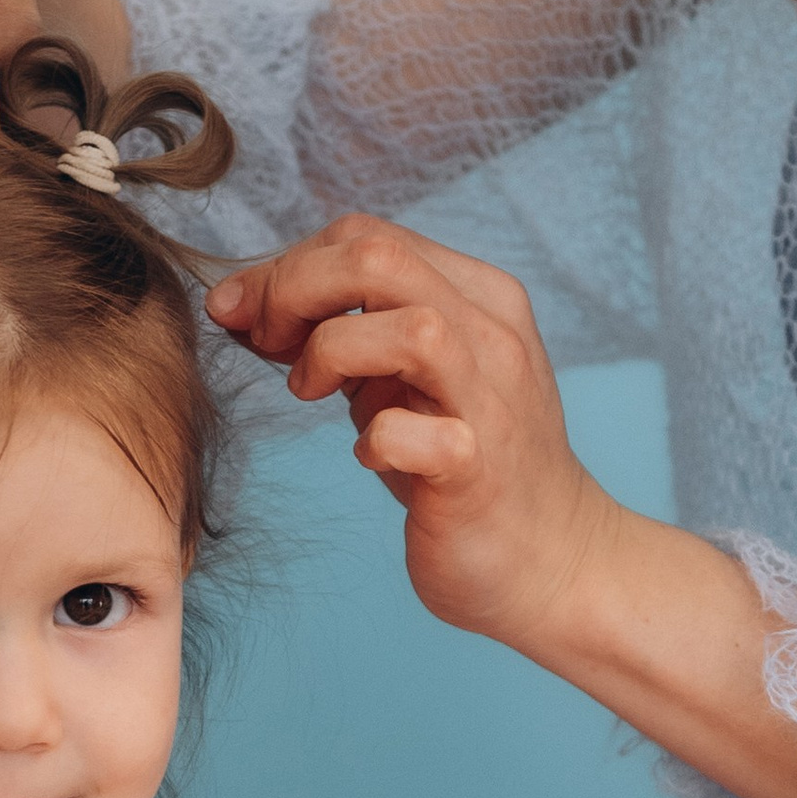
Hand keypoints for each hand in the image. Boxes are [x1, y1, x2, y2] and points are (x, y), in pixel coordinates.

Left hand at [206, 218, 618, 660]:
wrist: (553, 561)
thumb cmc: (462, 467)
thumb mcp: (407, 379)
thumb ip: (349, 333)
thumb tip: (244, 302)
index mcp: (478, 296)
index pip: (368, 236)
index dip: (287, 265)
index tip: (243, 312)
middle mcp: (493, 334)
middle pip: (377, 258)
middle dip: (291, 290)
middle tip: (264, 343)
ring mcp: (493, 400)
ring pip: (409, 328)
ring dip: (329, 351)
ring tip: (311, 390)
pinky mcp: (478, 469)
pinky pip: (406, 433)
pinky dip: (371, 440)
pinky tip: (373, 456)